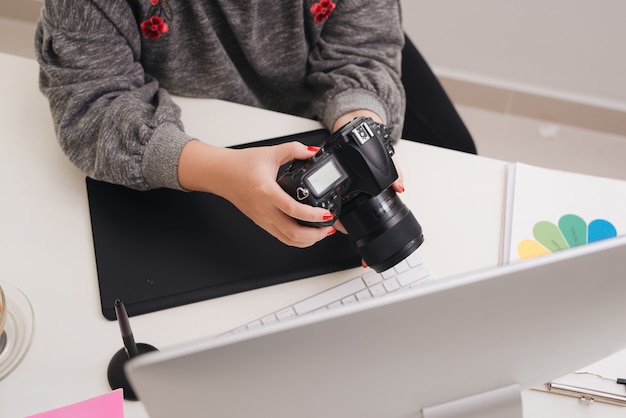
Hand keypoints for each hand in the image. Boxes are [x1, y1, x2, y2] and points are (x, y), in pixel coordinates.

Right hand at [178, 140, 335, 247]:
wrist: (220, 174)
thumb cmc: (240, 165)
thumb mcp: (270, 153)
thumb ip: (295, 150)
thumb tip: (313, 152)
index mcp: (266, 191)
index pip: (293, 209)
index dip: (313, 215)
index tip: (326, 214)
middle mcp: (264, 209)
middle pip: (292, 233)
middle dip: (315, 235)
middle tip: (329, 227)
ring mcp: (262, 219)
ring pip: (288, 240)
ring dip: (308, 240)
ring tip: (322, 232)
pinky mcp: (261, 223)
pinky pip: (281, 237)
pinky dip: (297, 240)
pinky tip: (307, 233)